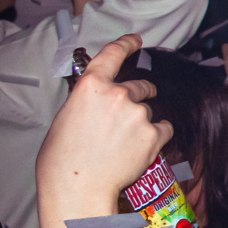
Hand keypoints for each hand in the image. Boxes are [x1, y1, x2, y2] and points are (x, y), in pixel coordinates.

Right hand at [36, 35, 169, 201]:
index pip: (113, 54)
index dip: (126, 43)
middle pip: (139, 86)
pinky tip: (139, 148)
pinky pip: (164, 128)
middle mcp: (118, 95)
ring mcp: (138, 114)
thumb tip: (98, 99)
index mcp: (91, 87)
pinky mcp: (153, 134)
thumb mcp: (66, 117)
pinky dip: (156, 136)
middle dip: (136, 98)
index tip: (135, 40)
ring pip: (149, 110)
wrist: (77, 188)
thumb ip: (87, 100)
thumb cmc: (63, 159)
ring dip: (141, 121)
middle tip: (122, 119)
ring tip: (122, 143)